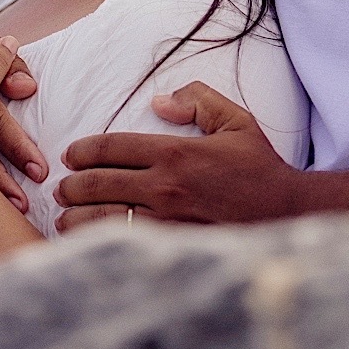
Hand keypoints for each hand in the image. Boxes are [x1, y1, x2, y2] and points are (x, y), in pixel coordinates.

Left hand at [54, 80, 300, 231]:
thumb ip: (199, 100)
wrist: (288, 214)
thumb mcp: (236, 122)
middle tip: (60, 188)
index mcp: (176, 152)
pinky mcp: (172, 248)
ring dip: (76, 218)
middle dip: (71, 185)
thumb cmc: (259, 168)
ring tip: (63, 218)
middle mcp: (166, 186)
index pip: (113, 147)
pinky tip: (87, 244)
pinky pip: (125, 245)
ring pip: (104, 218)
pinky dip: (99, 244)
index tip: (70, 156)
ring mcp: (167, 221)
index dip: (84, 151)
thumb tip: (159, 101)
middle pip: (99, 183)